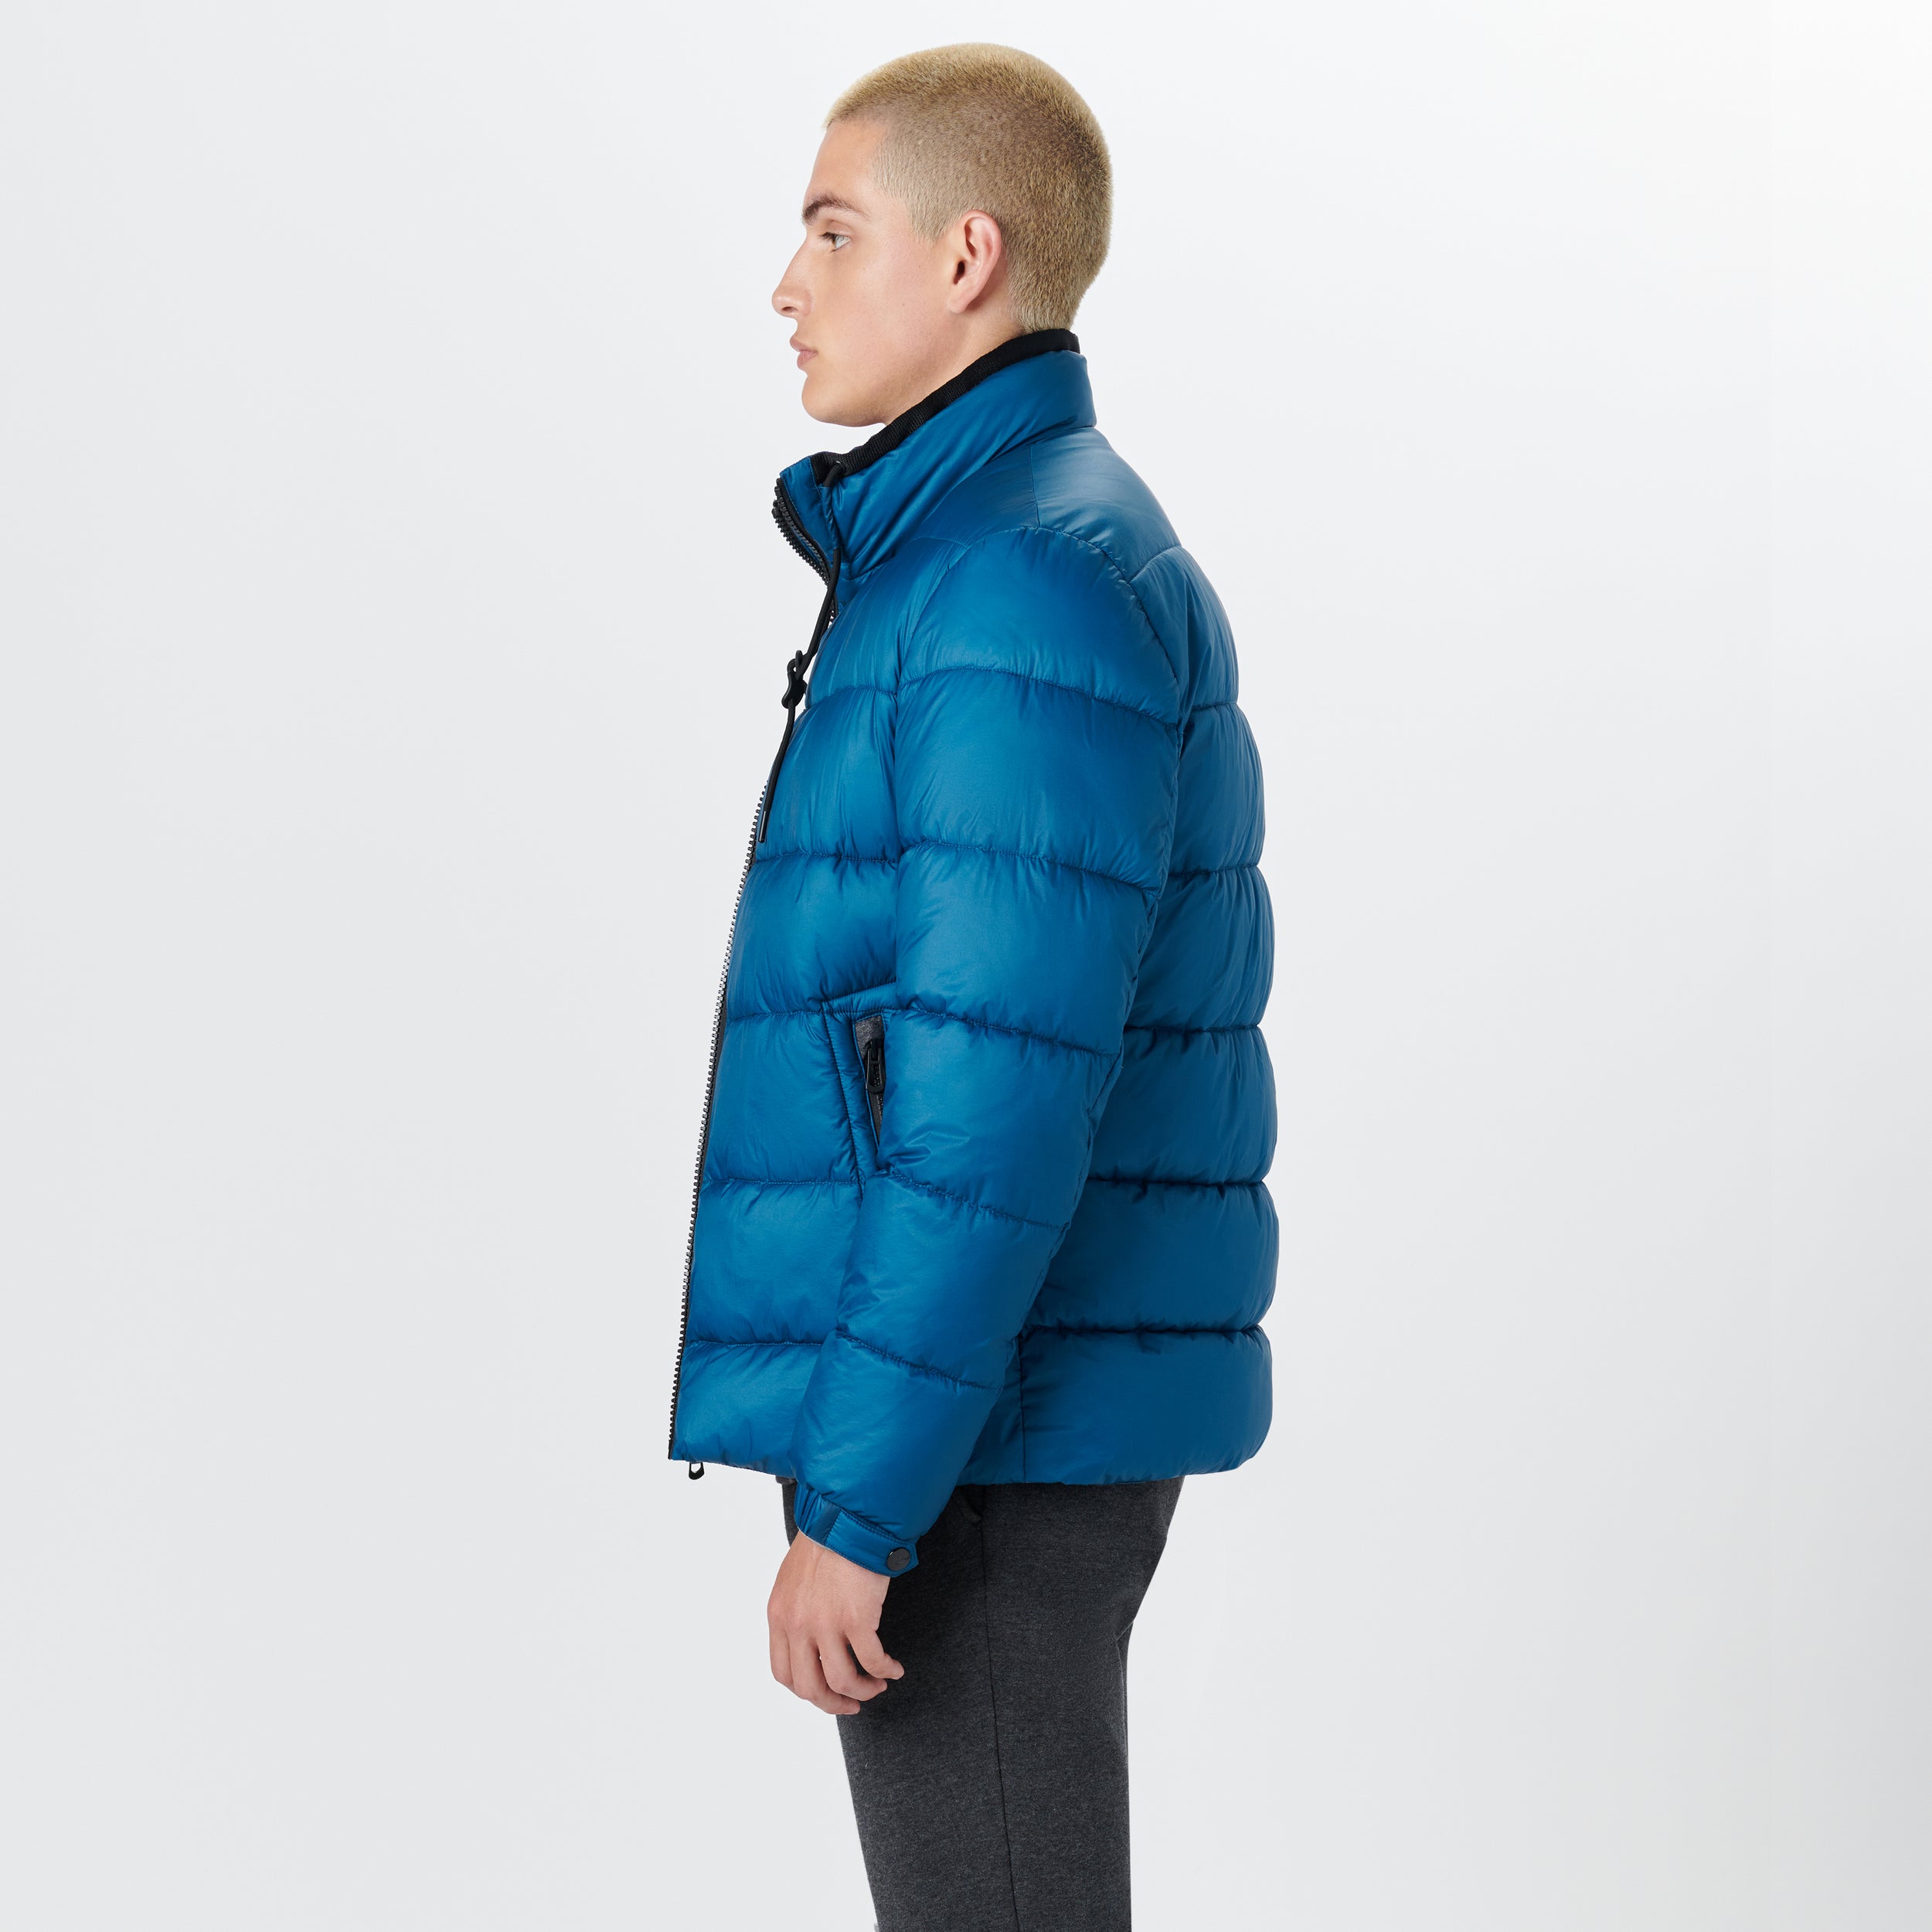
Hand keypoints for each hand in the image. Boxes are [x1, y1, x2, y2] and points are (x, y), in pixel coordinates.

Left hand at [767, 1530, 903, 1714]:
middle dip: (834, 1703)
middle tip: (852, 1703)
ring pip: (842, 1680)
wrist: (847, 1517)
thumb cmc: (826, 1541)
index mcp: (779, 1616)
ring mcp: (826, 1624)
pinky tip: (894, 1668)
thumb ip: (795, 1612)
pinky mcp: (857, 1618)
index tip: (826, 1693)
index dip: (807, 1691)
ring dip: (863, 1691)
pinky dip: (885, 1670)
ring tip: (878, 1685)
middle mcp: (797, 1625)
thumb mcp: (793, 1580)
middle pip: (810, 1687)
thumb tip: (808, 1642)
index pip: (784, 1673)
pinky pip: (872, 1661)